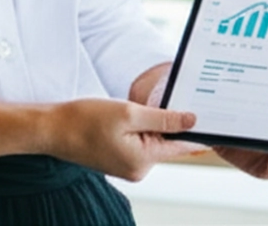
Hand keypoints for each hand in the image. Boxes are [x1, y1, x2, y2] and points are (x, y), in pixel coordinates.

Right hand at [47, 98, 205, 181]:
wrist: (52, 129)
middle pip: (168, 143)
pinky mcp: (119, 160)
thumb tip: (192, 121)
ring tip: (136, 107)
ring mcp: (128, 167)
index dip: (198, 131)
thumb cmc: (85, 119)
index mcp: (143, 161)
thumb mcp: (129, 113)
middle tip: (174, 98)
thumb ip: (163, 119)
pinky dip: (139, 129)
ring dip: (152, 124)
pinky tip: (126, 116)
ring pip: (153, 142)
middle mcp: (138, 170)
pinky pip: (139, 143)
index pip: (182, 146)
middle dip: (171, 122)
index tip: (215, 119)